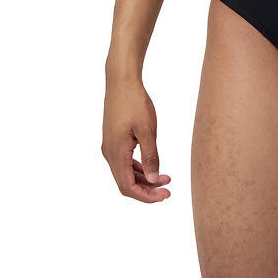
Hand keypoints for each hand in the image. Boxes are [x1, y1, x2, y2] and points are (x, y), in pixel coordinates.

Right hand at [102, 78, 171, 201]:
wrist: (121, 81)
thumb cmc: (135, 102)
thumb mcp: (147, 130)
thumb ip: (150, 156)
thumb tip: (154, 180)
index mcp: (116, 153)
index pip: (127, 187)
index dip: (146, 196)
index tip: (165, 195)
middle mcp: (109, 153)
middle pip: (126, 183)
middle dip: (147, 190)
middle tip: (168, 191)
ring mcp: (110, 146)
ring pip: (125, 172)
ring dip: (144, 179)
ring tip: (166, 179)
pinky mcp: (113, 139)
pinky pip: (124, 161)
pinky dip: (138, 167)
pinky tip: (153, 166)